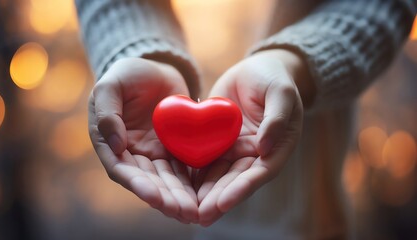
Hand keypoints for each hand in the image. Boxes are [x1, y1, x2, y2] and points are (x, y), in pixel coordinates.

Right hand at [88, 58, 197, 222]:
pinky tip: (204, 195)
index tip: (153, 196)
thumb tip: (114, 146)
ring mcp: (154, 153)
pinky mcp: (174, 148)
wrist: (156, 68)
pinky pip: (184, 167)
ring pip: (167, 179)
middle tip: (183, 211)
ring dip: (180, 196)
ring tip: (194, 211)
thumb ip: (107, 112)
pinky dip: (192, 182)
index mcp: (109, 143)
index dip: (137, 184)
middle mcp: (131, 154)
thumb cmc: (127, 74)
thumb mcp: (110, 85)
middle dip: (165, 198)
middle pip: (148, 181)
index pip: (121, 169)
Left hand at [196, 50, 308, 225]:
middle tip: (200, 216)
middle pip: (235, 180)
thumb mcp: (281, 92)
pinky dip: (193, 173)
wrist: (255, 70)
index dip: (242, 189)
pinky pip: (204, 157)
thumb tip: (265, 148)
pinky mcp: (217, 141)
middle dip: (218, 199)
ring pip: (218, 174)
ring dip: (204, 193)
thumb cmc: (274, 78)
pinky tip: (177, 186)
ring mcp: (234, 149)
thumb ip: (277, 118)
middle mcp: (254, 154)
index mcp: (275, 148)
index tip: (224, 203)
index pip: (259, 173)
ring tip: (187, 210)